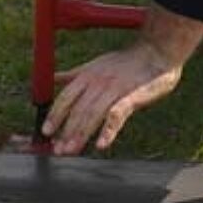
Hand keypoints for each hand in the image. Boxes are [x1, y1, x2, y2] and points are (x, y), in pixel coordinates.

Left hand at [41, 2, 202, 154]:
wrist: (156, 52)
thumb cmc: (126, 61)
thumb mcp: (95, 64)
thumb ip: (74, 75)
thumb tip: (53, 78)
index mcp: (88, 75)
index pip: (66, 97)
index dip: (55, 115)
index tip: (46, 132)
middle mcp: (98, 82)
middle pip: (78, 109)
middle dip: (66, 130)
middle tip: (58, 150)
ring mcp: (114, 89)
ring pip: (93, 114)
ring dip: (81, 134)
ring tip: (72, 150)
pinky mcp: (132, 96)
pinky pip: (117, 115)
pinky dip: (108, 131)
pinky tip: (101, 145)